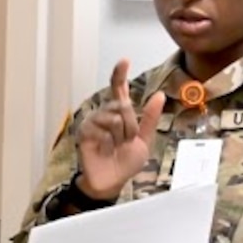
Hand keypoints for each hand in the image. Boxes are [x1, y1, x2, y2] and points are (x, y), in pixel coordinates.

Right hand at [77, 59, 165, 199]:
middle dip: (131, 125)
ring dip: (120, 136)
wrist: (112, 182)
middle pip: (123, 105)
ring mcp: (93, 122)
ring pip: (115, 118)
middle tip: (127, 141)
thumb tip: (158, 95)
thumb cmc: (125, 162)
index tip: (124, 61)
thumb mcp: (144, 141)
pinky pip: (103, 131)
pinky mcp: (84, 133)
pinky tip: (105, 151)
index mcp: (120, 114)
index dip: (120, 74)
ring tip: (114, 147)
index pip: (119, 89)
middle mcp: (105, 114)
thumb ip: (150, 118)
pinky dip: (109, 144)